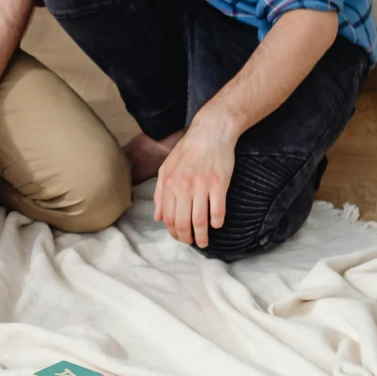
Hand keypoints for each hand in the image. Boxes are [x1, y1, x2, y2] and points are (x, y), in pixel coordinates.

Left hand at [152, 112, 235, 247]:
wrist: (210, 133)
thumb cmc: (187, 151)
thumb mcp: (166, 169)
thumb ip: (160, 194)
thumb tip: (158, 217)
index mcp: (169, 185)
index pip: (168, 217)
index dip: (173, 232)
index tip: (179, 237)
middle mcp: (184, 188)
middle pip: (183, 223)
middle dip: (186, 238)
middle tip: (192, 242)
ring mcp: (202, 187)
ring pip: (200, 221)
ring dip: (202, 236)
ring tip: (204, 242)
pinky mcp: (219, 185)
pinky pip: (218, 211)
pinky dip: (217, 222)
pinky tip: (217, 225)